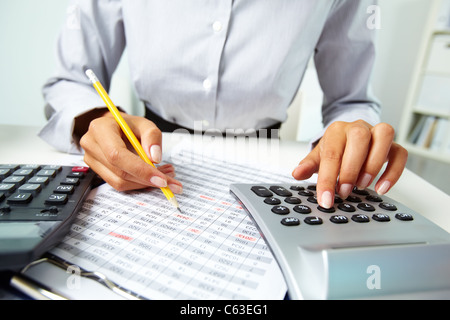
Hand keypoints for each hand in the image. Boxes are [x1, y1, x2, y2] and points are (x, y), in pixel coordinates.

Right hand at [79, 112, 182, 192]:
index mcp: (100, 129)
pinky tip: (154, 177)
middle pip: (120, 172)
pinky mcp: (98, 171)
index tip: (162, 179)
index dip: (140, 170)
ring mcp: (92, 160)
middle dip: (148, 180)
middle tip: (171, 180)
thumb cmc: (128, 125)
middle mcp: (92, 145)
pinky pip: (120, 184)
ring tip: (166, 176)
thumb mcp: (144, 123)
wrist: (113, 128)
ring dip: (145, 183)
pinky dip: (139, 183)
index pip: (117, 155)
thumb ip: (152, 136)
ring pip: (120, 182)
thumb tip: (155, 158)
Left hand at [291, 120, 407, 207]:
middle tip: (343, 191)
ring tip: (362, 186)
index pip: (331, 153)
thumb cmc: (335, 149)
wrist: (349, 137)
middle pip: (359, 138)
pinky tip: (381, 188)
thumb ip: (308, 165)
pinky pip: (401, 153)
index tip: (325, 199)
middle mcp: (358, 127)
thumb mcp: (319, 156)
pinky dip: (393, 172)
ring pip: (384, 135)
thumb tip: (297, 173)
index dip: (327, 178)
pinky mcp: (394, 145)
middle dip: (350, 168)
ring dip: (373, 164)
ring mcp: (377, 134)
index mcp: (336, 130)